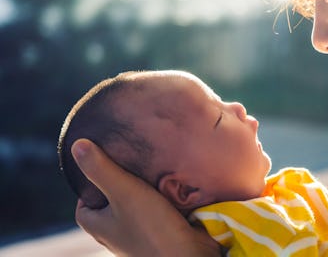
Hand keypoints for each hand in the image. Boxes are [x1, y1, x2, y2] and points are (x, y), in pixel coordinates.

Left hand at [72, 139, 220, 256]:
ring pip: (137, 207)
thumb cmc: (151, 228)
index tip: (104, 165)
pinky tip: (172, 186)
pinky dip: (162, 199)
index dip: (90, 185)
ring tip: (152, 169)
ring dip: (145, 190)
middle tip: (132, 162)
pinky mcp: (162, 233)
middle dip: (121, 183)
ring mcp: (140, 235)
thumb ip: (101, 169)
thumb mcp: (123, 191)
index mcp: (99, 227)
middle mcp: (117, 234)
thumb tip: (76, 144)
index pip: (83, 205)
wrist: (188, 255)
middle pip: (112, 204)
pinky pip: (157, 212)